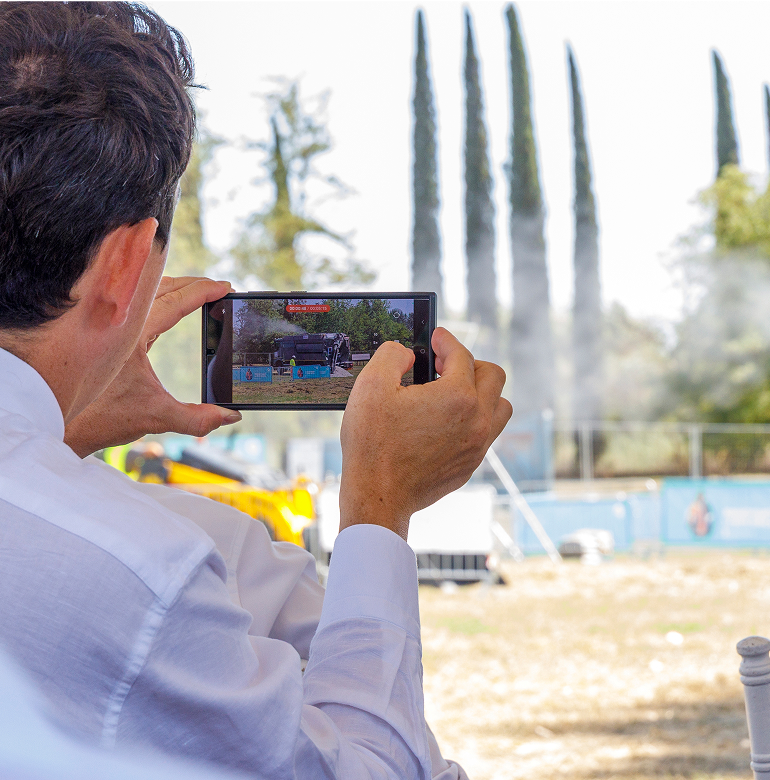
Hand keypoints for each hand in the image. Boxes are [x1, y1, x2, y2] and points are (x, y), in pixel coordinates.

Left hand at [64, 276, 240, 457]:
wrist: (58, 420)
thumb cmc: (100, 416)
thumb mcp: (156, 417)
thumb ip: (196, 418)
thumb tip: (230, 417)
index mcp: (131, 333)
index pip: (175, 301)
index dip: (203, 292)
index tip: (224, 287)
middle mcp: (119, 322)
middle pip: (161, 287)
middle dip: (192, 284)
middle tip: (217, 287)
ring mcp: (109, 324)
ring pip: (146, 292)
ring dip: (174, 288)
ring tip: (197, 292)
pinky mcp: (105, 333)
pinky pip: (136, 305)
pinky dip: (157, 300)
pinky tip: (167, 308)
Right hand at [339, 327, 511, 540]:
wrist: (377, 496)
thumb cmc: (373, 445)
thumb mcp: (371, 386)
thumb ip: (392, 355)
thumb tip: (407, 352)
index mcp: (457, 397)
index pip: (462, 355)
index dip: (447, 341)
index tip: (437, 338)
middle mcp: (476, 420)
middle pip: (493, 376)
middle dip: (470, 363)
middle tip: (444, 365)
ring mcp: (477, 446)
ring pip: (499, 407)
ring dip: (481, 393)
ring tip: (453, 393)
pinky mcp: (470, 465)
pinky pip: (485, 434)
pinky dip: (473, 420)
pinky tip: (446, 422)